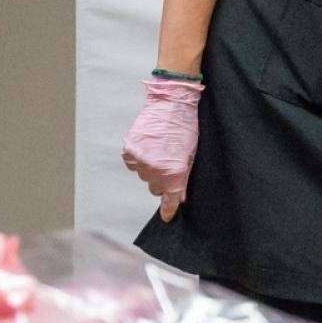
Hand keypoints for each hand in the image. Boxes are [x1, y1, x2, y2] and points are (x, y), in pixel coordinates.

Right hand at [122, 77, 202, 220]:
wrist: (172, 104)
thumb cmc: (187, 127)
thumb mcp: (192, 154)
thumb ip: (184, 177)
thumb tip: (180, 196)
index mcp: (173, 172)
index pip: (169, 199)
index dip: (169, 209)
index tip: (167, 218)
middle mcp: (154, 170)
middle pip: (155, 187)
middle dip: (162, 181)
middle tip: (168, 165)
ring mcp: (139, 161)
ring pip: (143, 176)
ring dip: (150, 169)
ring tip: (159, 151)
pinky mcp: (129, 151)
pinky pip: (133, 164)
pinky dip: (139, 159)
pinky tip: (149, 147)